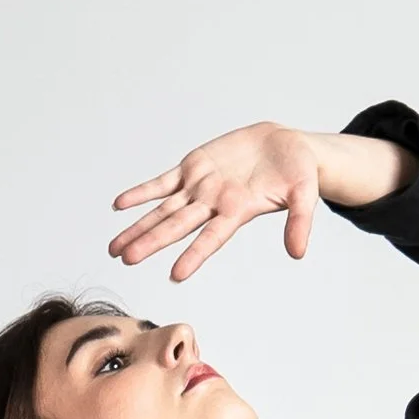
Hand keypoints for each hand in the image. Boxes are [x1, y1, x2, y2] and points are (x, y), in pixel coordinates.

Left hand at [108, 122, 412, 282]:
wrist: (285, 145)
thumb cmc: (297, 172)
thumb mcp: (304, 193)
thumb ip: (300, 221)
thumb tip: (298, 253)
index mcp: (238, 212)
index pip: (212, 238)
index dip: (195, 254)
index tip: (176, 274)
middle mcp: (213, 204)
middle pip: (177, 227)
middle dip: (151, 242)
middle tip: (126, 259)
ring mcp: (200, 187)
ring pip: (163, 210)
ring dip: (139, 227)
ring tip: (115, 248)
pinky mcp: (193, 167)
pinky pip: (161, 183)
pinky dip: (141, 193)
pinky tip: (120, 205)